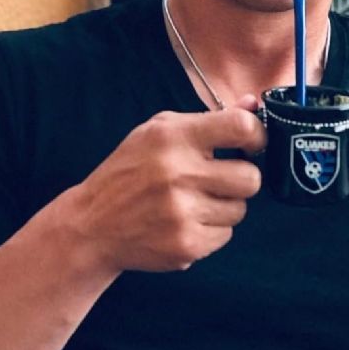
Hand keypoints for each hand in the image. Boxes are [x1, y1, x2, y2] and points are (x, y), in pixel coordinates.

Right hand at [61, 96, 265, 276]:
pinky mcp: (186, 245)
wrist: (91, 225)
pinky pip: (225, 236)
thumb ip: (210, 118)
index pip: (241, 127)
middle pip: (251, 178)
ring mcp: (182, 213)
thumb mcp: (158, 131)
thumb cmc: (130, 171)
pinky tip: (185, 222)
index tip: (252, 143)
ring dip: (224, 206)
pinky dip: (211, 230)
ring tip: (194, 201)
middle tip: (219, 179)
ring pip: (240, 209)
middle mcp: (179, 173)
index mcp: (173, 137)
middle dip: (241, 178)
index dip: (257, 135)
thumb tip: (253, 104)